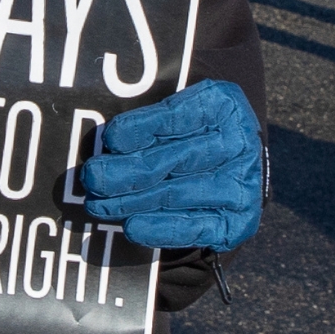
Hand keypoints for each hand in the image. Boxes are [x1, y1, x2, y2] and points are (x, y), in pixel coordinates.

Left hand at [75, 80, 262, 252]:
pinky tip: (132, 226)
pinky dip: (160, 228)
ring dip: (133, 202)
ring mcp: (241, 185)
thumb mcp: (176, 113)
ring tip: (98, 205)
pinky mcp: (238, 222)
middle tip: (92, 178)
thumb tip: (106, 144)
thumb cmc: (190, 134)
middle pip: (176, 158)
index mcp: (224, 105)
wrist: (232, 168)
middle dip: (129, 170)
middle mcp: (240, 144)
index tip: (111, 139)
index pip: (179, 116)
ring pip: (177, 194)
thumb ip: (149, 121)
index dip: (143, 129)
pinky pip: (194, 227)